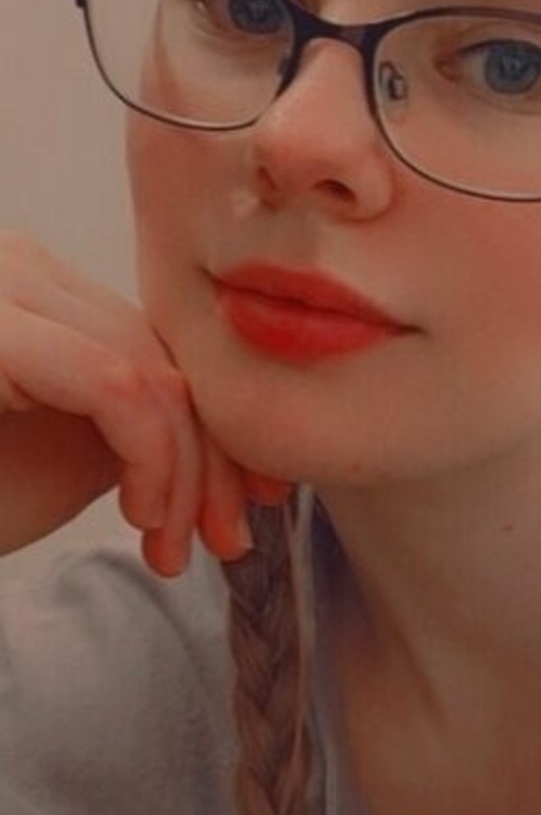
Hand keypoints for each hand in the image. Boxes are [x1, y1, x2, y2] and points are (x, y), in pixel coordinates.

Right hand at [0, 231, 291, 576]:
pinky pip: (116, 387)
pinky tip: (143, 515)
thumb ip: (132, 421)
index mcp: (31, 286)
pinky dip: (152, 458)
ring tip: (172, 547)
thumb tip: (221, 435)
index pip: (154, 346)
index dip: (213, 430)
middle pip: (159, 355)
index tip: (242, 509)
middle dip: (210, 459)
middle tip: (226, 540)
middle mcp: (15, 267)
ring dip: (182, 473)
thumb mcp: (63, 454)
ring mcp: (2, 287)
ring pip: (148, 373)